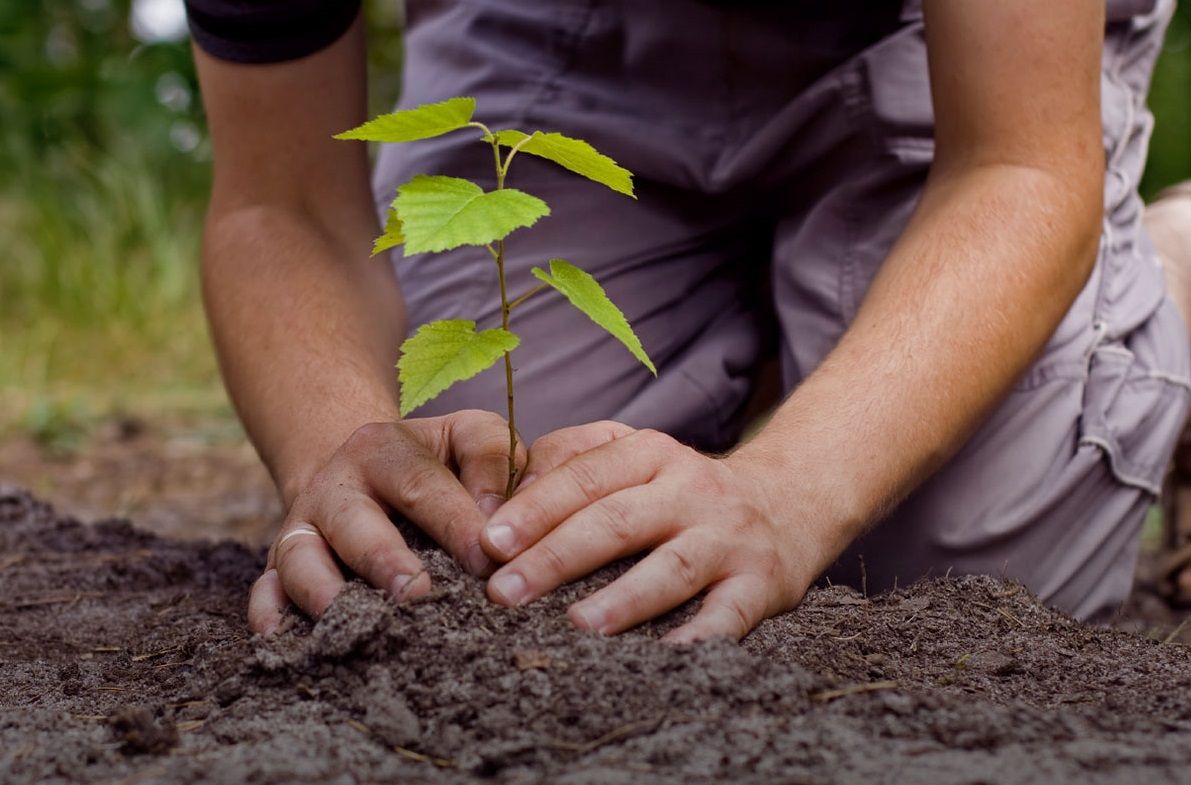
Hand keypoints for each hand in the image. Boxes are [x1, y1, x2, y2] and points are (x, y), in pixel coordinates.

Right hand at [248, 410, 524, 633]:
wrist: (365, 467)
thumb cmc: (436, 462)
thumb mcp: (467, 437)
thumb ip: (492, 463)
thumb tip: (499, 524)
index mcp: (385, 449)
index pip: (421, 485)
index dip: (455, 524)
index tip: (487, 562)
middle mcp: (336, 485)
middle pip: (355, 524)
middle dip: (386, 562)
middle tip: (419, 595)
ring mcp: (302, 526)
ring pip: (300, 558)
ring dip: (326, 593)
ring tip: (361, 625)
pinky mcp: (279, 563)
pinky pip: (264, 589)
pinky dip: (268, 614)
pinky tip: (283, 639)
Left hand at [479, 423, 828, 641]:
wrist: (790, 502)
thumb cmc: (684, 490)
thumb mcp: (637, 456)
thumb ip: (573, 462)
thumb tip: (502, 496)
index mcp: (651, 454)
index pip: (586, 477)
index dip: (535, 508)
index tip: (490, 542)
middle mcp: (691, 490)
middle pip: (617, 520)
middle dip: (556, 556)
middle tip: (504, 592)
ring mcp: (728, 538)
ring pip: (671, 567)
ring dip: (623, 598)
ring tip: (576, 625)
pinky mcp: (762, 584)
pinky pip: (729, 616)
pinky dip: (698, 638)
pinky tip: (663, 659)